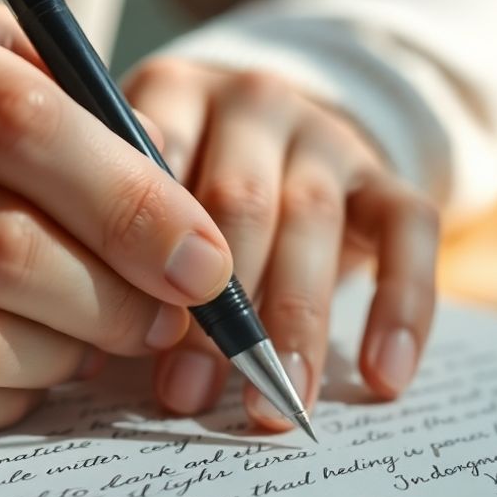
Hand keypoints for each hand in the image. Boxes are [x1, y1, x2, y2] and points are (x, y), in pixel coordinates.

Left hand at [123, 58, 439, 430]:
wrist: (283, 143)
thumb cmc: (179, 192)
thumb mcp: (133, 195)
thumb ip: (111, 245)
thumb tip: (87, 349)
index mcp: (171, 93)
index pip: (153, 156)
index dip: (139, 245)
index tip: (130, 328)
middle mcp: (251, 101)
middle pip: (239, 201)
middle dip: (214, 308)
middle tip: (189, 396)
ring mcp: (325, 133)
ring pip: (315, 221)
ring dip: (295, 323)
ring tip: (278, 404)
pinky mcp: (388, 172)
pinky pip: (409, 230)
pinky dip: (403, 306)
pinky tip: (385, 377)